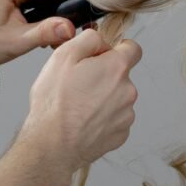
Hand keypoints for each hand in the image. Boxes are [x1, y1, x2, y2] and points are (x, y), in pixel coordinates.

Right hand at [16, 29, 141, 185]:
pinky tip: (83, 120)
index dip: (116, 48)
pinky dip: (102, 117)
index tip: (101, 56)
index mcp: (116, 68)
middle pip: (121, 75)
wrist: (52, 145)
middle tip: (78, 83)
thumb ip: (88, 39)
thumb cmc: (55, 103)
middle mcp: (128, 91)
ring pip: (118, 98)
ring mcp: (126, 115)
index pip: (133, 49)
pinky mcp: (120, 135)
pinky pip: (115, 118)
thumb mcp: (63, 56)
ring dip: (103, 97)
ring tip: (78, 105)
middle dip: (104, 75)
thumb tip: (100, 40)